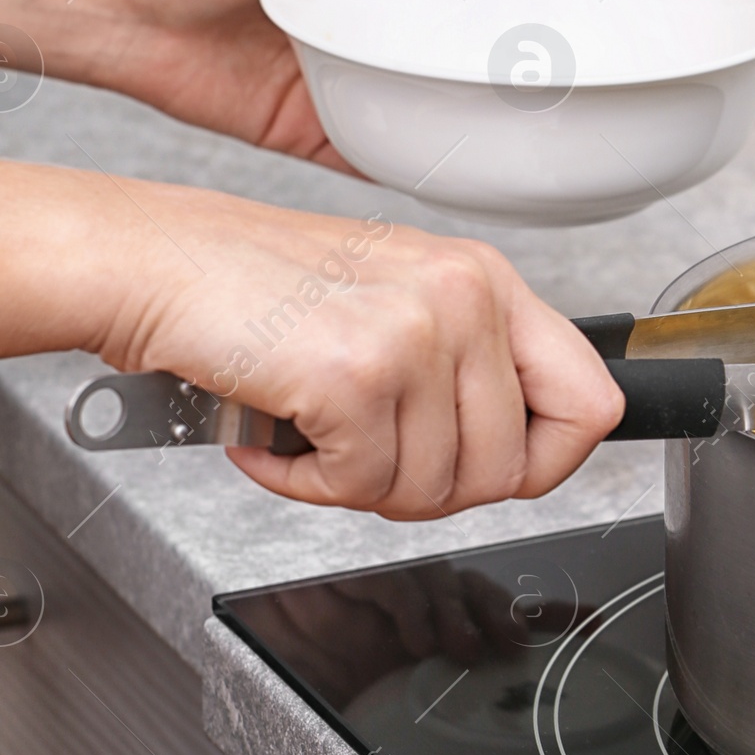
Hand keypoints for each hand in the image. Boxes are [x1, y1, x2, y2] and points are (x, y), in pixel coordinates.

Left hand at [0, 0, 528, 168]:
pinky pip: (379, 154)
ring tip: (531, 128)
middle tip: (567, 73)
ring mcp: (346, 75)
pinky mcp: (315, 128)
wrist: (125, 9)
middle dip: (506, 60)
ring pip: (427, 103)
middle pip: (457, 43)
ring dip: (469, 116)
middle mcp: (369, 17)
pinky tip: (458, 172)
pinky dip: (416, 165)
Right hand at [9, 162, 624, 517]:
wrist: (161, 263)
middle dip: (427, 490)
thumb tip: (527, 454)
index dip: (546, 463)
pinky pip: (360, 489)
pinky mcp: (356, 375)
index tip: (495, 471)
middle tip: (363, 454)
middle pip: (507, 471)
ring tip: (312, 430)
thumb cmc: (262, 290)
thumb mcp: (399, 303)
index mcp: (487, 279)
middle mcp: (465, 297)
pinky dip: (306, 484)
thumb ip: (469, 367)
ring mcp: (415, 333)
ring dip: (356, 486)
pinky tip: (277, 436)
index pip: (592, 401)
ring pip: (433, 491)